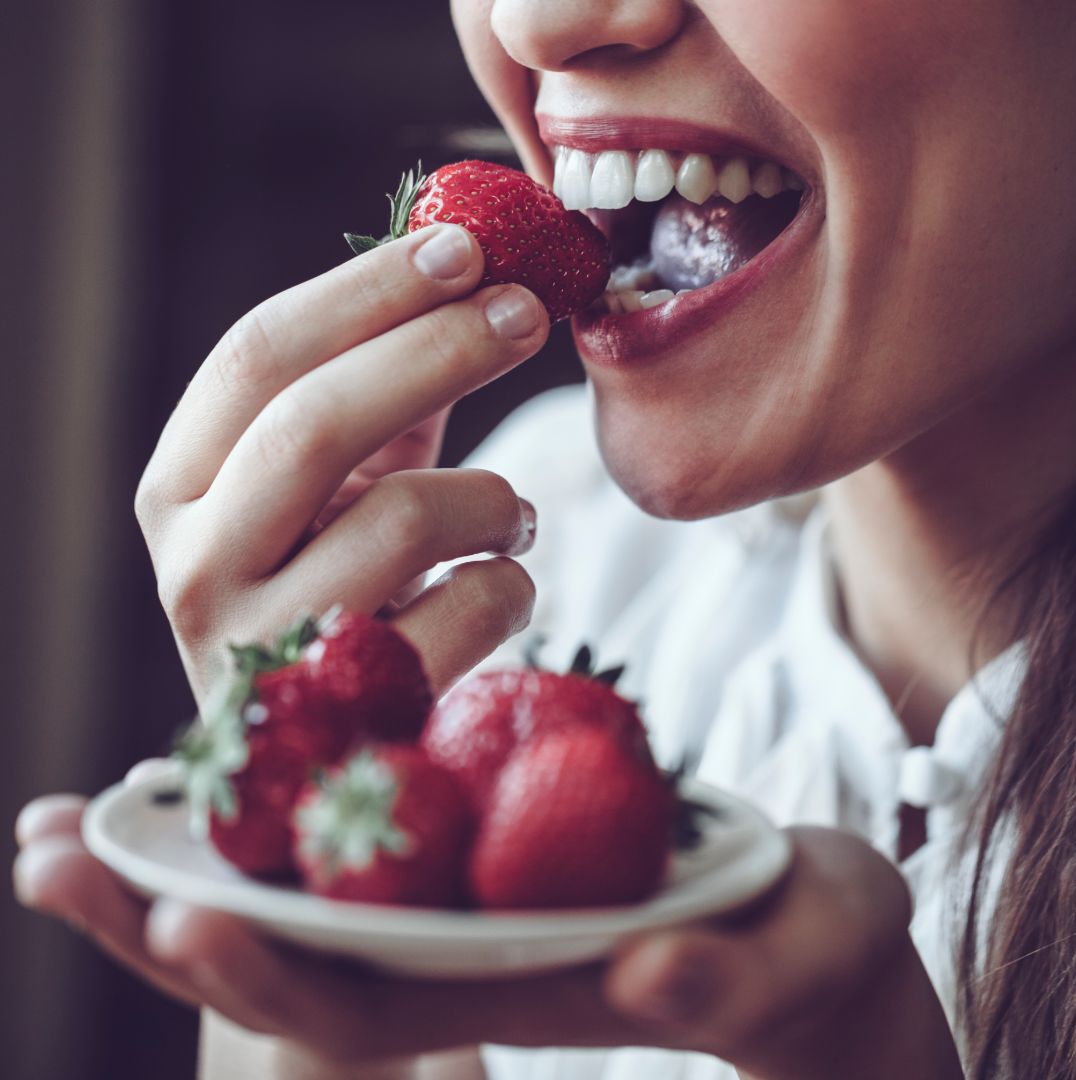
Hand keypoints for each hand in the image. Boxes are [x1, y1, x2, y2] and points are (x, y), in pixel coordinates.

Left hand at [14, 794, 962, 1079]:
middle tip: (45, 853)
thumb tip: (650, 975)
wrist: (801, 932)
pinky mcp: (472, 843)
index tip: (174, 905)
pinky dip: (267, 794)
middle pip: (291, 954)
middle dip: (166, 916)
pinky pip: (350, 822)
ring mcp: (458, 901)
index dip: (268, 965)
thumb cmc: (806, 947)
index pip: (370, 1002)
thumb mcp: (792, 950)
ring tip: (67, 818)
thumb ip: (730, 972)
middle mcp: (464, 953)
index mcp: (522, 987)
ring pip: (300, 890)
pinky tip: (200, 755)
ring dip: (182, 855)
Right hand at [135, 222, 548, 700]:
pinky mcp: (350, 710)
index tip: (464, 247)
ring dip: (493, 496)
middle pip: (316, 421)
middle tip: (525, 312)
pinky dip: (511, 581)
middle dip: (439, 349)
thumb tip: (473, 277)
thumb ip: (379, 392)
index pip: (258, 357)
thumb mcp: (334, 486)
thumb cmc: (334, 586)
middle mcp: (196, 566)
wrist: (321, 743)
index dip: (367, 291)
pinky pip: (468, 606)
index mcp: (180, 489)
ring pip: (407, 518)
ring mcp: (265, 647)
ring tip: (510, 513)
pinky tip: (499, 584)